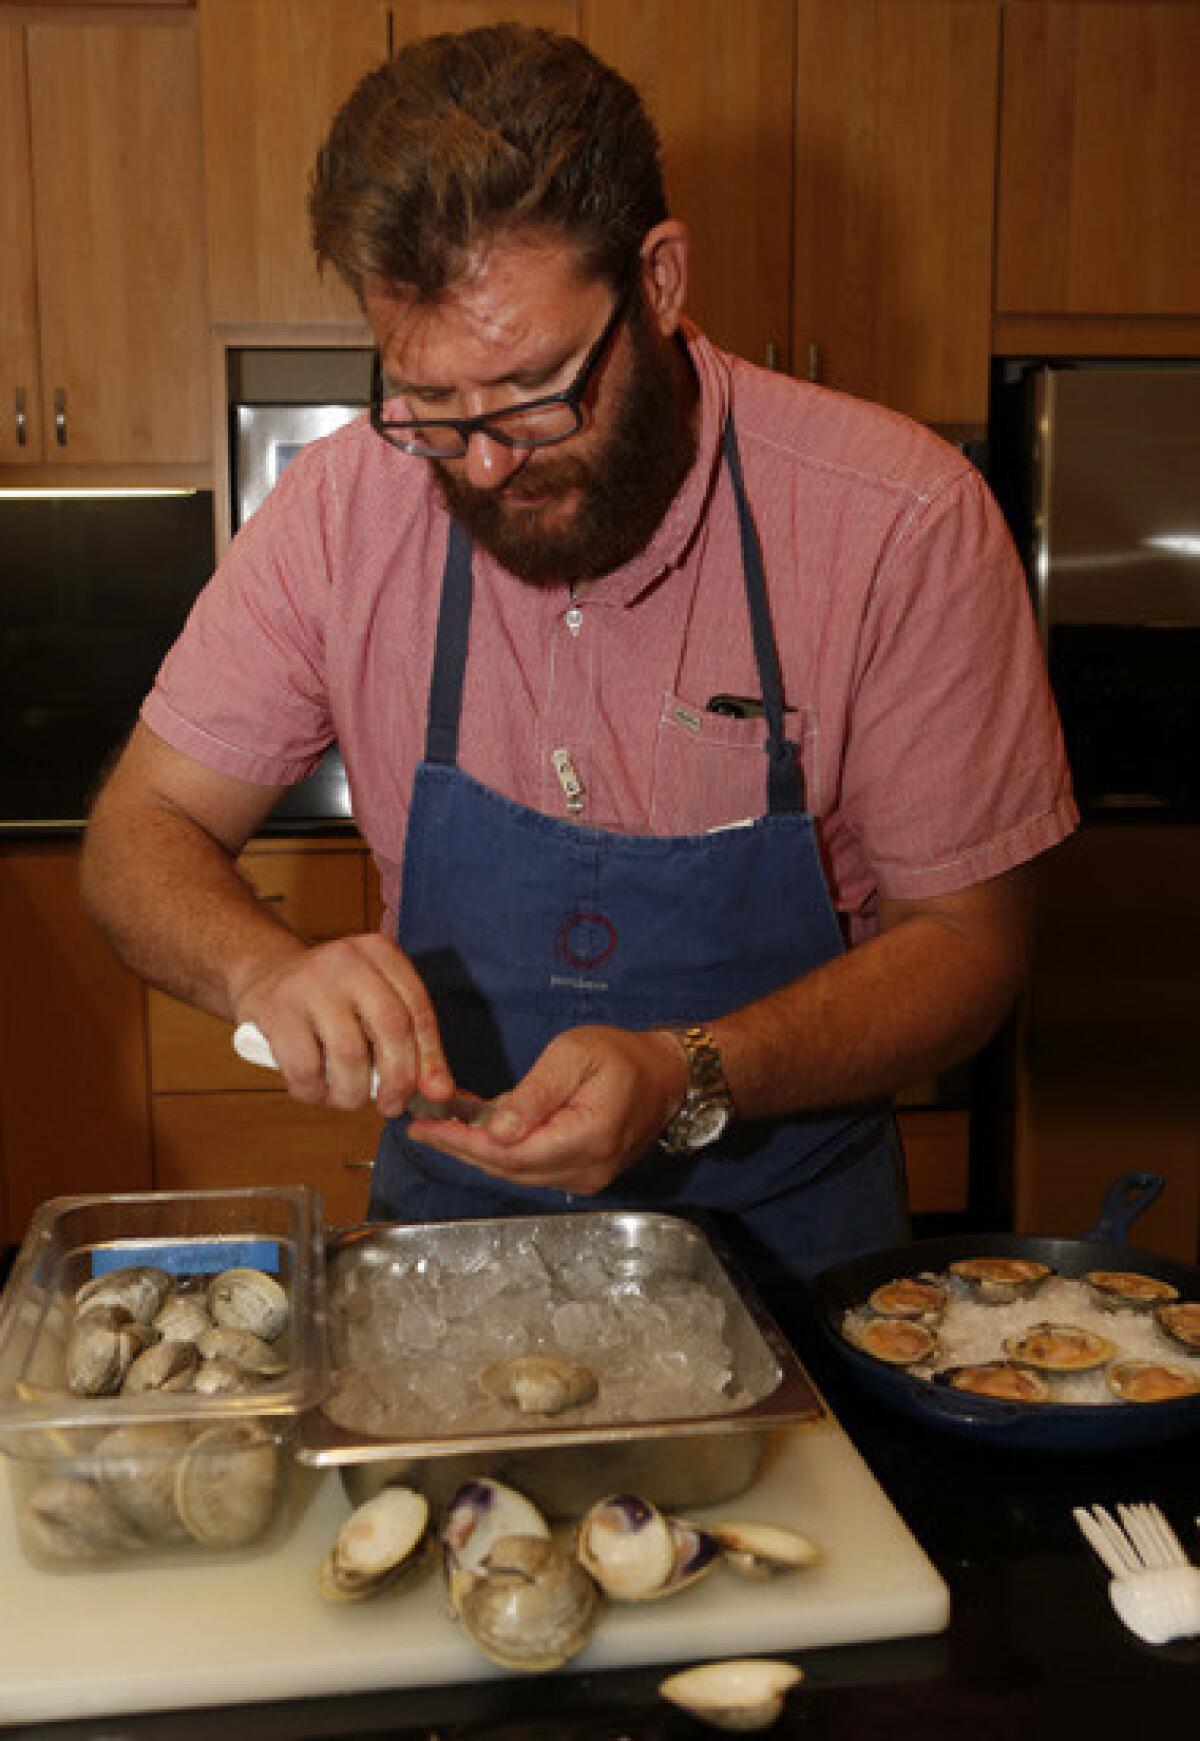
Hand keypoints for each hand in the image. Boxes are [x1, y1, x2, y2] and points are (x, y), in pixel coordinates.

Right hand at [234, 932, 452, 1115]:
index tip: (433, 1092)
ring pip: (349, 1055)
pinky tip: (316, 1089)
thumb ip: (410, 1042)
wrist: (265, 974)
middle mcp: (347, 960)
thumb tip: (440, 1093)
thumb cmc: (331, 999)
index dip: (431, 1059)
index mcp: (380, 953)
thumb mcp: (373, 1002)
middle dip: (398, 1080)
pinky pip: (305, 1069)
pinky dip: (315, 1093)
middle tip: (391, 1106)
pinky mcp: (274, 1009)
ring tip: (348, 1097)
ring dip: (353, 1093)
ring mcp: (308, 983)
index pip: (419, 1009)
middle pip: (391, 1029)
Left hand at [408, 1025, 688, 1193]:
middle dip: (461, 1147)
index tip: (426, 1127)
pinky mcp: (582, 1174)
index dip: (462, 1143)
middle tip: (423, 1126)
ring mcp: (586, 1178)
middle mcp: (586, 1169)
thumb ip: (534, 1094)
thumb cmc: (623, 1056)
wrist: (667, 1076)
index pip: (510, 1154)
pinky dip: (502, 1152)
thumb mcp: (574, 1056)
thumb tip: (497, 1131)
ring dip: (478, 1151)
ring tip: (442, 1126)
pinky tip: (480, 1131)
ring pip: (517, 1172)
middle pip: (508, 1169)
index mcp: (586, 1138)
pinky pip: (532, 1168)